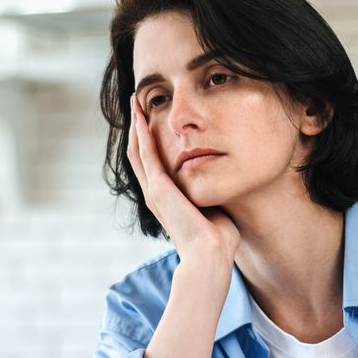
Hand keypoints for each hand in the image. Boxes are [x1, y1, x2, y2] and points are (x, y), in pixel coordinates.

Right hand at [127, 95, 239, 263]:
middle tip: (136, 103)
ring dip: (135, 125)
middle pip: (138, 152)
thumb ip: (210, 189)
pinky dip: (142, 135)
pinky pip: (146, 156)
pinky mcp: (159, 190)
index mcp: (165, 197)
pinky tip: (141, 118)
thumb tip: (223, 178)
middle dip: (137, 127)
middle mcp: (154, 193)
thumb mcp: (212, 204)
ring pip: (137, 150)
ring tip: (135, 103)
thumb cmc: (218, 236)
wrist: (210, 254)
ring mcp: (154, 191)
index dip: (147, 138)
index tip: (149, 117)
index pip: (150, 161)